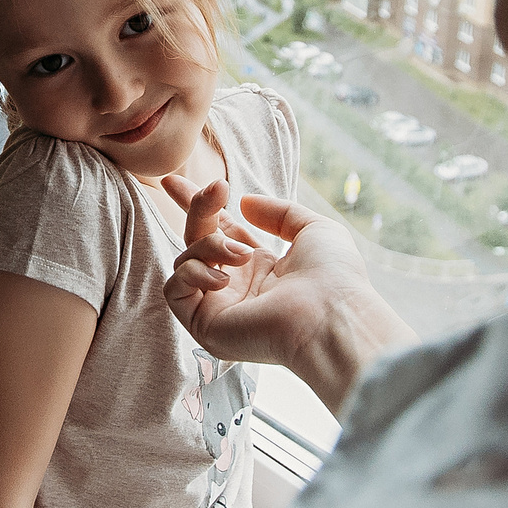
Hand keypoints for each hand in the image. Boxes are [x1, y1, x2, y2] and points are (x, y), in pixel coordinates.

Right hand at [163, 174, 387, 387]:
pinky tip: (223, 279)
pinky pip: (175, 289)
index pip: (219, 232)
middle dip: (199, 209)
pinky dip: (193, 273)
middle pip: (197, 240)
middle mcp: (236, 287)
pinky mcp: (204, 325)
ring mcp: (218, 307)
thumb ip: (278, 213)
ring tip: (242, 255)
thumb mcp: (313, 230)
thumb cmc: (334, 278)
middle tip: (217, 190)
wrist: (330, 316)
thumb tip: (244, 203)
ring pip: (186, 259)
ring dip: (210, 245)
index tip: (173, 182)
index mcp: (259, 268)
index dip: (199, 207)